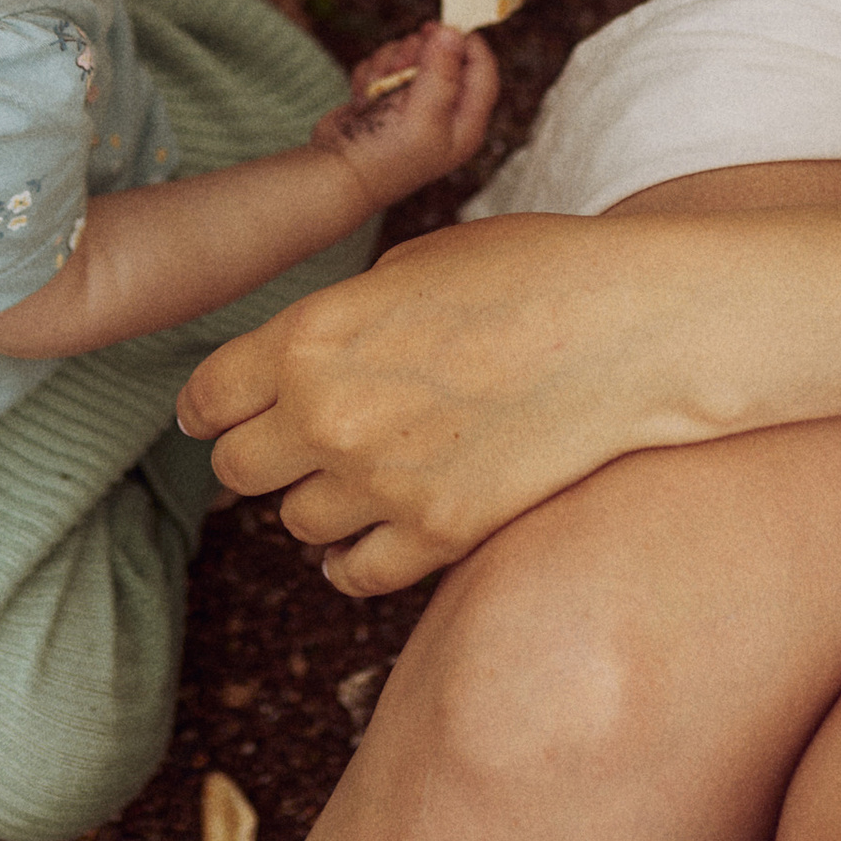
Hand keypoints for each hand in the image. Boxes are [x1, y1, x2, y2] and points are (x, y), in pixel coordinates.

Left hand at [179, 208, 754, 595]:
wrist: (631, 326)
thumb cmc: (529, 273)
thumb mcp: (409, 265)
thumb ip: (338, 320)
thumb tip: (303, 356)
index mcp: (309, 337)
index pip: (208, 400)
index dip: (212, 408)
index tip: (224, 413)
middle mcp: (328, 416)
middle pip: (237, 471)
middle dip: (262, 454)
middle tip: (295, 442)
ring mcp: (382, 483)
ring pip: (296, 525)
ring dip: (317, 501)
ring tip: (358, 474)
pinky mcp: (438, 534)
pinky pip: (354, 575)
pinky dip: (354, 560)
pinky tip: (371, 536)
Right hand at [309, 22, 496, 212]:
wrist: (336, 175)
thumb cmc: (385, 157)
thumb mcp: (423, 116)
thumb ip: (442, 72)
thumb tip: (454, 32)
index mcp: (464, 121)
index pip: (482, 72)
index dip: (469, 45)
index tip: (445, 26)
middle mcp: (442, 110)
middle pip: (443, 55)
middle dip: (417, 54)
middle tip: (400, 68)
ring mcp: (410, 102)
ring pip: (408, 55)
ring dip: (389, 64)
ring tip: (378, 90)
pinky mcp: (382, 96)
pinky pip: (382, 64)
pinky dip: (370, 75)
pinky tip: (364, 100)